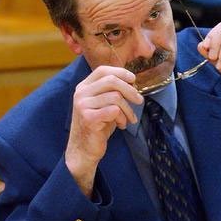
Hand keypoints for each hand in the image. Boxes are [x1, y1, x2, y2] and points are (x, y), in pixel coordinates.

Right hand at [65, 66, 142, 195]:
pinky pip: (114, 110)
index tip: (133, 80)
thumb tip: (132, 82)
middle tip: (139, 101)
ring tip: (128, 119)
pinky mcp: (88, 118)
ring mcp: (83, 105)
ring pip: (115, 97)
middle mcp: (81, 93)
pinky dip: (122, 118)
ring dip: (127, 110)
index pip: (102, 70)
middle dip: (130, 90)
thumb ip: (113, 91)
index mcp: (84, 87)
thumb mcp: (104, 104)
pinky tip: (121, 125)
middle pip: (111, 81)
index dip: (120, 72)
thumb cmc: (98, 126)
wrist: (84, 149)